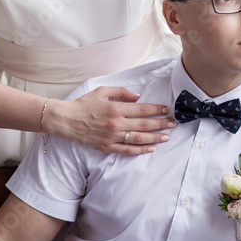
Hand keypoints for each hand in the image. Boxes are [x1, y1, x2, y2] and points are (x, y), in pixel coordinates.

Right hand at [48, 86, 175, 152]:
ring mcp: (112, 137)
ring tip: (167, 137)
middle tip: (173, 124)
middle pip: (144, 125)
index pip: (142, 109)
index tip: (166, 109)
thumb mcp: (102, 90)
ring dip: (155, 138)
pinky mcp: (107, 147)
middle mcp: (116, 123)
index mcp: (116, 108)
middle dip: (161, 124)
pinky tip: (151, 148)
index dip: (156, 109)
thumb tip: (138, 97)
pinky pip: (127, 150)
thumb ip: (121, 92)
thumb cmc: (84, 103)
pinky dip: (140, 150)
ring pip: (139, 139)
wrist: (67, 120)